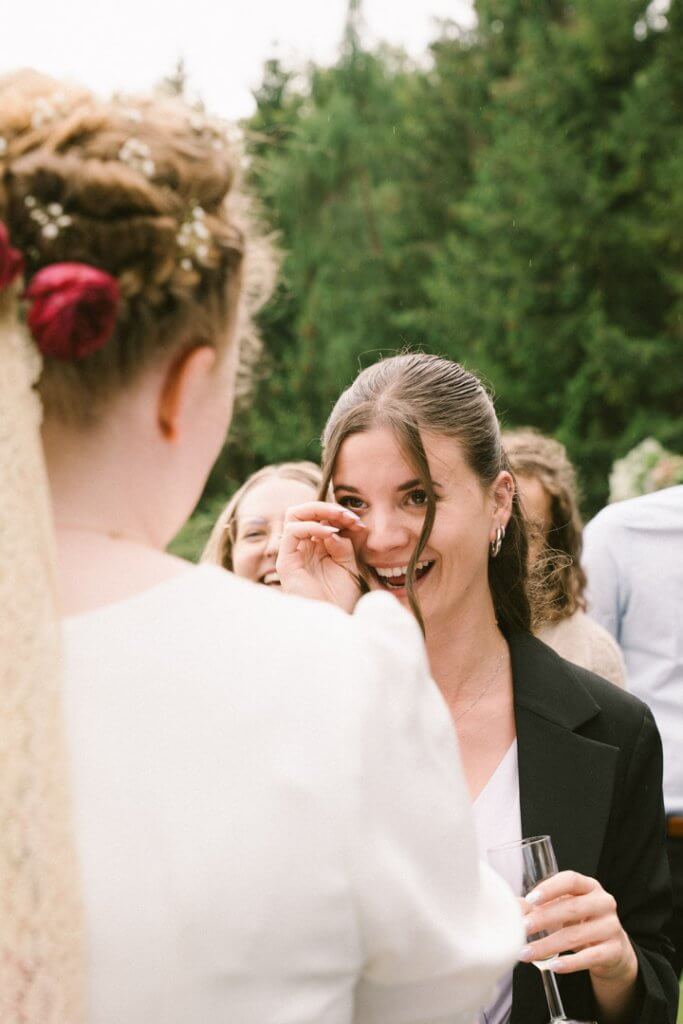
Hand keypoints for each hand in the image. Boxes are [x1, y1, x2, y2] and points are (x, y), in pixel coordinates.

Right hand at [276, 501, 365, 612]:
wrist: (333, 622)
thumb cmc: (341, 598)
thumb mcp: (348, 565)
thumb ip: (342, 544)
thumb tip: (333, 529)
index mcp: (315, 546)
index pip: (319, 516)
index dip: (339, 514)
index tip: (359, 523)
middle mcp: (301, 546)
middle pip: (304, 510)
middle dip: (327, 507)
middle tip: (349, 516)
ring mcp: (292, 553)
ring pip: (294, 514)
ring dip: (320, 511)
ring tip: (342, 521)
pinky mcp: (286, 562)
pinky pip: (293, 531)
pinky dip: (312, 526)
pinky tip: (330, 533)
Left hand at [520, 871, 637, 1003]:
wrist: (613, 949)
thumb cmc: (581, 922)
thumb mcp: (564, 908)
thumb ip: (541, 905)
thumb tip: (514, 906)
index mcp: (590, 886)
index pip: (571, 880)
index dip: (550, 888)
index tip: (530, 899)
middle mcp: (604, 903)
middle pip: (571, 908)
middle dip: (543, 919)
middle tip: (522, 928)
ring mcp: (612, 927)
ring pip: (576, 935)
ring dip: (547, 946)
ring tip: (526, 953)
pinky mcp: (614, 950)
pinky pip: (589, 958)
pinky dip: (569, 963)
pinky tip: (552, 966)